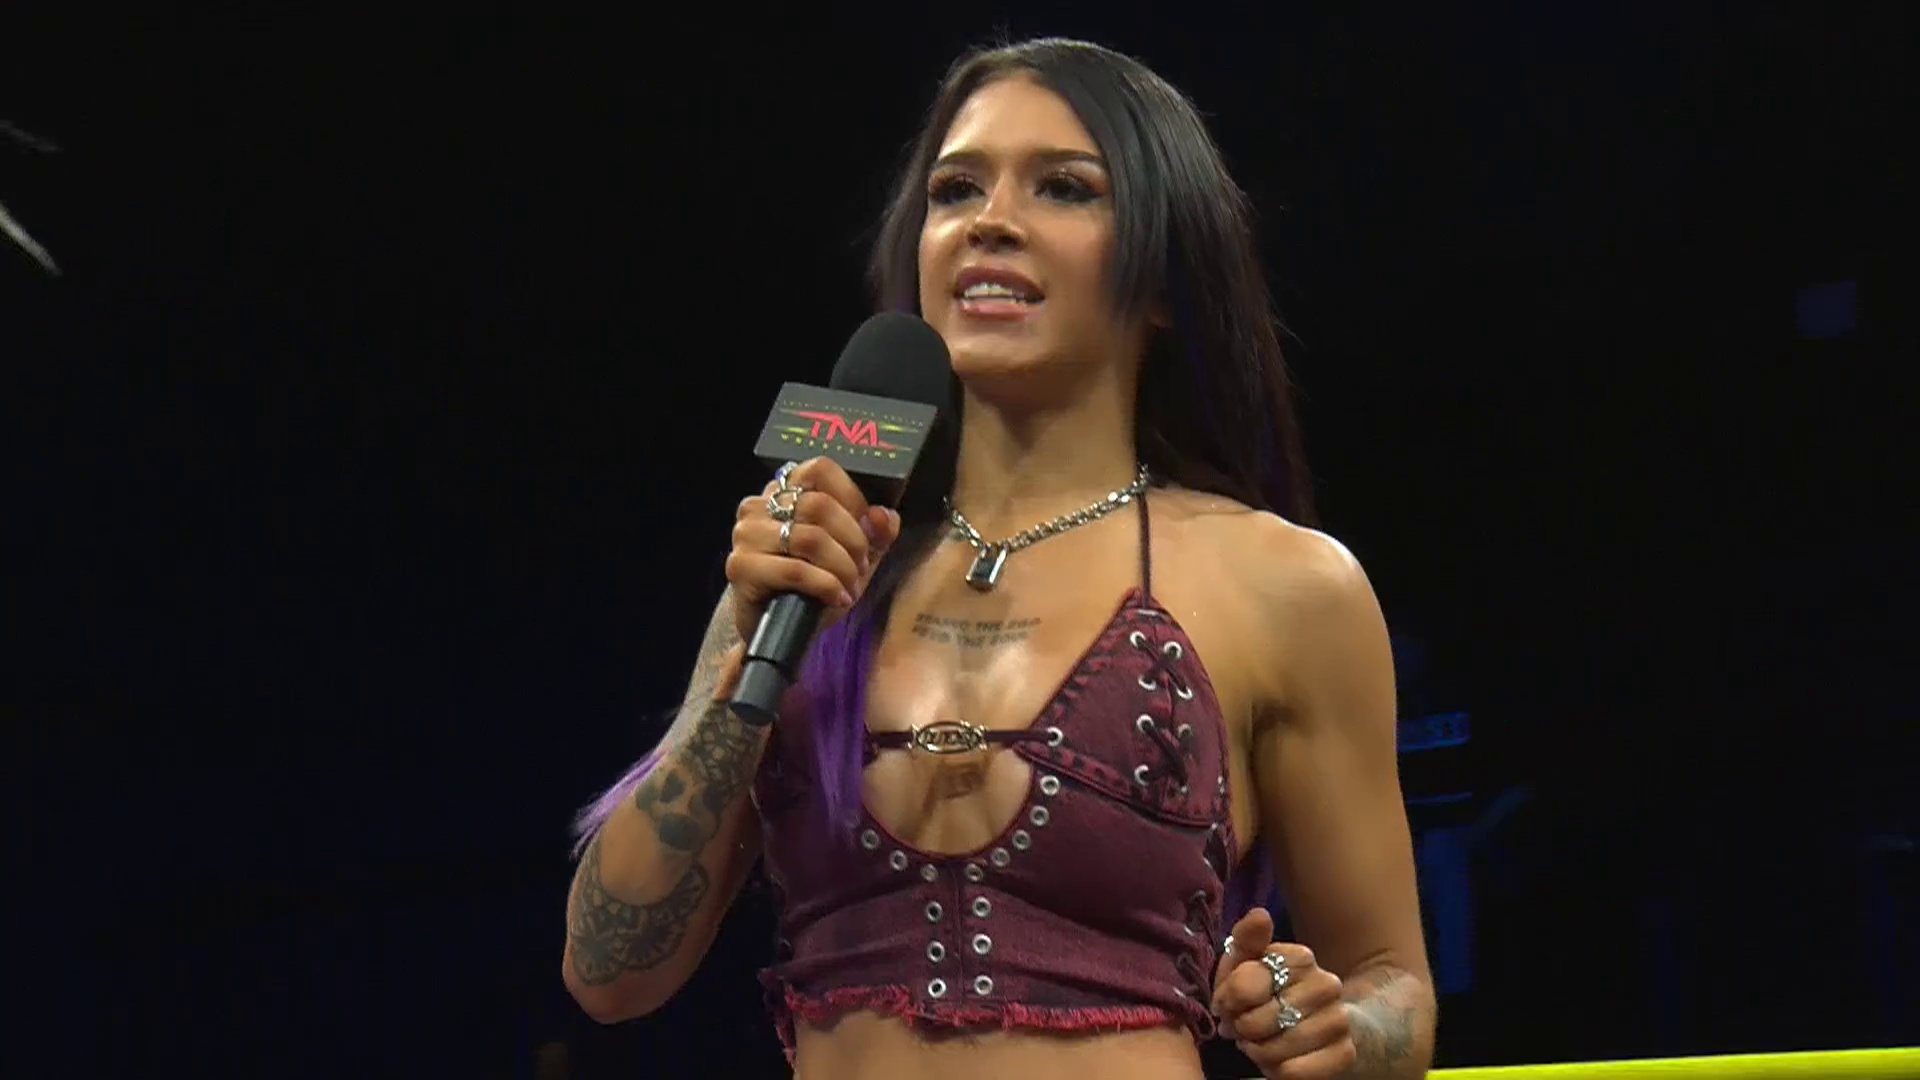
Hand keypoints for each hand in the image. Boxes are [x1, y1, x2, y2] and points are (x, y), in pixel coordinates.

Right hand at [725, 456, 900, 642]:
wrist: (778, 631)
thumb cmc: (812, 587)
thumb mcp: (853, 557)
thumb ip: (875, 533)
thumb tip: (884, 516)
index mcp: (783, 492)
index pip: (820, 469)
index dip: (852, 498)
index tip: (867, 530)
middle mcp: (758, 506)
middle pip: (819, 505)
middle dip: (853, 541)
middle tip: (861, 567)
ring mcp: (746, 535)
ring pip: (809, 538)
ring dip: (841, 566)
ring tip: (850, 586)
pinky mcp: (741, 567)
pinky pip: (795, 569)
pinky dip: (825, 585)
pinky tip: (836, 598)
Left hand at [1213, 907, 1354, 1078]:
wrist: (1320, 1023)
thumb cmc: (1270, 991)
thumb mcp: (1250, 962)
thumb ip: (1247, 939)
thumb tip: (1260, 915)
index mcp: (1301, 957)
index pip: (1246, 982)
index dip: (1228, 999)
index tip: (1228, 1002)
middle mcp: (1327, 984)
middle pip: (1258, 1020)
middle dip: (1241, 1028)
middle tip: (1242, 1027)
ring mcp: (1339, 1021)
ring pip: (1275, 1049)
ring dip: (1257, 1052)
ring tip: (1258, 1043)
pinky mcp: (1344, 1055)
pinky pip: (1293, 1073)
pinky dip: (1275, 1071)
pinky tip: (1277, 1059)